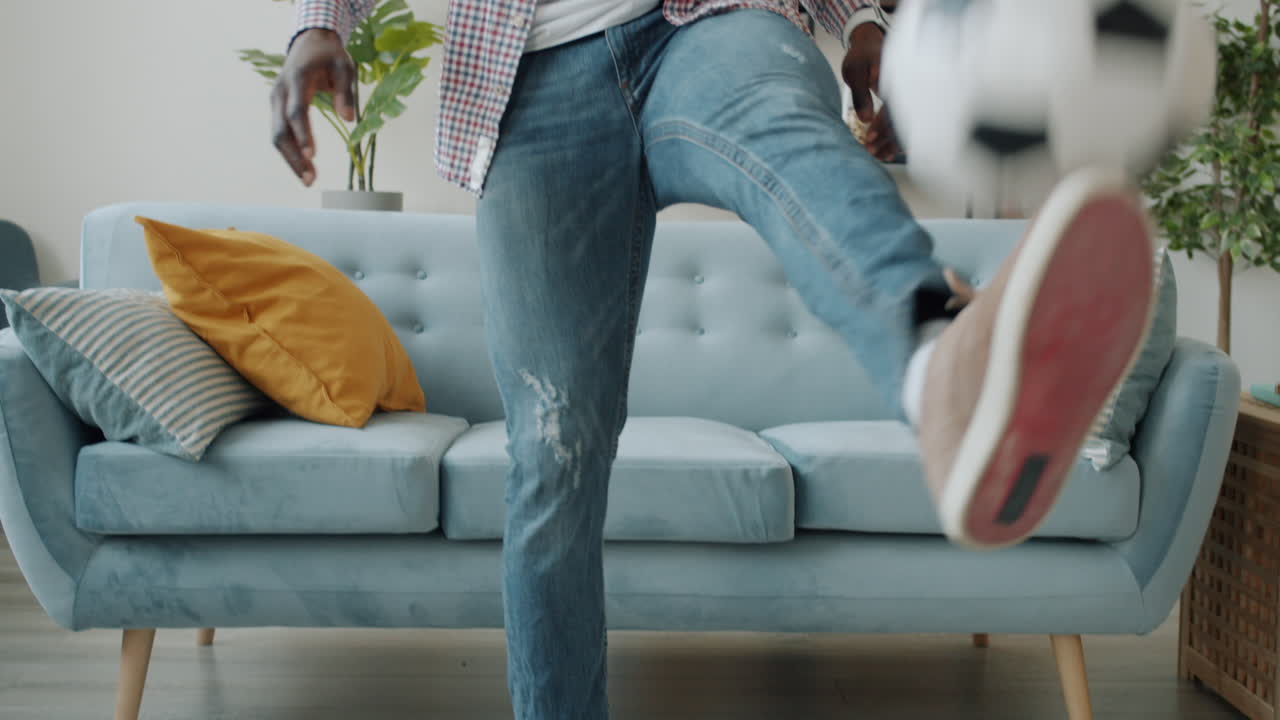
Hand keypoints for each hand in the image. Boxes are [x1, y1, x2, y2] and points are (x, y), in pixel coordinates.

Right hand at [271, 29, 356, 186]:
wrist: (309, 41)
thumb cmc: (330, 55)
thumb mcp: (345, 67)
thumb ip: (346, 92)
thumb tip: (349, 119)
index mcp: (297, 78)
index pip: (296, 111)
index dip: (304, 134)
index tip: (313, 155)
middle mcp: (280, 91)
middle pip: (281, 129)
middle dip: (294, 157)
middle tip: (310, 180)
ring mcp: (275, 100)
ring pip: (277, 134)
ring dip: (290, 159)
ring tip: (309, 180)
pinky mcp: (277, 107)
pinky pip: (280, 132)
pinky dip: (290, 151)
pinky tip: (303, 166)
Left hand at [841, 23, 900, 162]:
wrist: (870, 45)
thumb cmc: (861, 56)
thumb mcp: (855, 71)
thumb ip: (860, 95)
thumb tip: (865, 120)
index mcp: (897, 77)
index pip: (893, 105)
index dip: (882, 124)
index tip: (869, 137)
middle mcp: (906, 86)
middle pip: (903, 117)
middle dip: (889, 138)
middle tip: (873, 153)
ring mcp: (907, 94)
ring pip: (905, 121)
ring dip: (893, 141)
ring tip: (880, 156)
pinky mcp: (904, 101)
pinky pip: (904, 120)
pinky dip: (897, 136)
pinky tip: (890, 151)